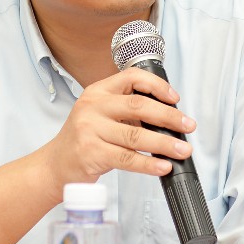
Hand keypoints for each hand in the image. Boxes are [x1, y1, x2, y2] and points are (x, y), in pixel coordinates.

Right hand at [45, 67, 195, 192]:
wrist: (55, 164)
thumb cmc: (84, 140)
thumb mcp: (100, 115)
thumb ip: (128, 111)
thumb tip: (169, 119)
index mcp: (98, 91)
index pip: (131, 77)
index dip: (157, 85)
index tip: (175, 98)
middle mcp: (92, 106)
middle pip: (138, 106)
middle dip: (169, 117)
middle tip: (188, 125)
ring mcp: (90, 129)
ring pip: (136, 136)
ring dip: (164, 144)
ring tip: (182, 150)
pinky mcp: (91, 153)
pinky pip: (127, 159)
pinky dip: (149, 164)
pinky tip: (162, 166)